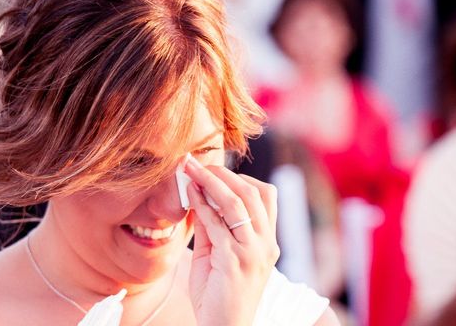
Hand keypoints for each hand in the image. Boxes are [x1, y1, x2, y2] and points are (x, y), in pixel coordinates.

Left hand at [185, 155, 279, 325]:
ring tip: (190, 170)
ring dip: (211, 181)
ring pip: (237, 203)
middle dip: (222, 173)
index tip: (214, 170)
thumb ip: (212, 225)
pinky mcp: (235, 261)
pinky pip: (217, 224)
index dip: (240, 177)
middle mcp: (266, 244)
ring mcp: (253, 252)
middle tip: (197, 163)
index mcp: (267, 240)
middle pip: (252, 193)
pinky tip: (189, 194)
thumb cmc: (218, 292)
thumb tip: (198, 194)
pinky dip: (202, 204)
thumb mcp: (217, 252)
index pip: (266, 195)